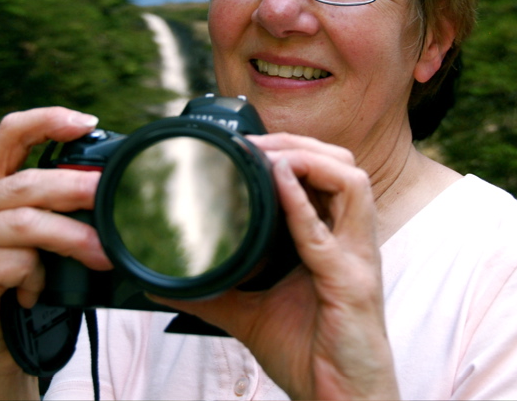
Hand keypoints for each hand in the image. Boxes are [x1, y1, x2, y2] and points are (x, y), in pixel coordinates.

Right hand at [0, 107, 111, 398]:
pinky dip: (37, 276)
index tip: (86, 123)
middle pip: (25, 183)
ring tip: (102, 252)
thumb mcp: (41, 228)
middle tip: (108, 194)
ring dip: (71, 237)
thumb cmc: (25, 274)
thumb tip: (110, 183)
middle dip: (73, 186)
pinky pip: (14, 263)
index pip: (10, 133)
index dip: (46, 120)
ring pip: (25, 224)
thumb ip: (58, 200)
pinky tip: (39, 290)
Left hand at [156, 133, 398, 400]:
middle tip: (252, 142)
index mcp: (335, 241)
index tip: (245, 144)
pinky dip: (301, 201)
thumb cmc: (310, 355)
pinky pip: (327, 233)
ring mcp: (356, 259)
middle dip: (298, 143)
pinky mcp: (351, 283)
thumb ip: (212, 294)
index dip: (291, 150)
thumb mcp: (249, 316)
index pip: (325, 175)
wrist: (340, 399)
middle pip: (343, 164)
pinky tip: (277, 179)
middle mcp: (352, 241)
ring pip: (352, 180)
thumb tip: (161, 284)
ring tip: (266, 154)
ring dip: (306, 158)